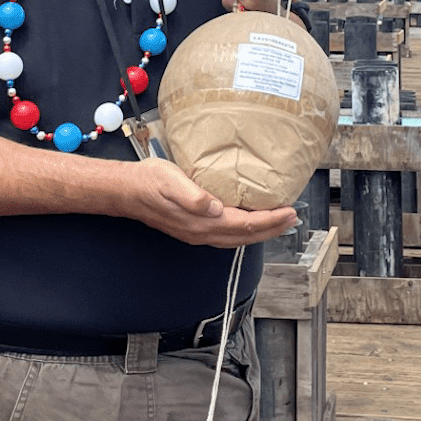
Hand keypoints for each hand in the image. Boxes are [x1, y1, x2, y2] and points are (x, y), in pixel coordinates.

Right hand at [123, 157, 298, 246]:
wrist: (127, 191)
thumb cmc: (149, 182)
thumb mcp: (171, 181)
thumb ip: (193, 196)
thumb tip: (213, 207)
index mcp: (201, 222)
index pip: (245, 225)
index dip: (270, 221)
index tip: (289, 212)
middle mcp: (202, 232)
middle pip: (245, 236)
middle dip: (272, 229)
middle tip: (293, 218)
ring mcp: (198, 234)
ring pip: (237, 239)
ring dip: (261, 232)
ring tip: (278, 223)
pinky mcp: (194, 229)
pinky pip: (227, 235)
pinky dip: (245, 231)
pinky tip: (249, 223)